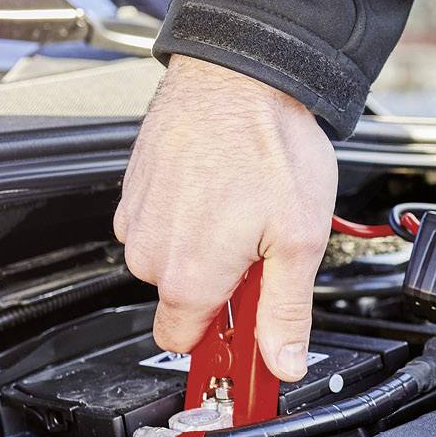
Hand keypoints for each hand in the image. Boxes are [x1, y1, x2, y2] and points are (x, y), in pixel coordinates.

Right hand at [114, 55, 337, 380]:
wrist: (238, 73)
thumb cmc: (269, 145)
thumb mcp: (300, 240)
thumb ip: (287, 312)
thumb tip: (284, 363)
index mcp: (188, 276)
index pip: (184, 344)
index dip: (221, 342)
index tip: (249, 332)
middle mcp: (151, 252)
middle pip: (183, 300)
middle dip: (223, 287)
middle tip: (261, 250)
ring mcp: (137, 218)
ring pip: (172, 261)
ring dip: (207, 248)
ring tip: (244, 210)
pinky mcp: (135, 189)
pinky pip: (161, 224)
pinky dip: (190, 216)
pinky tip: (221, 188)